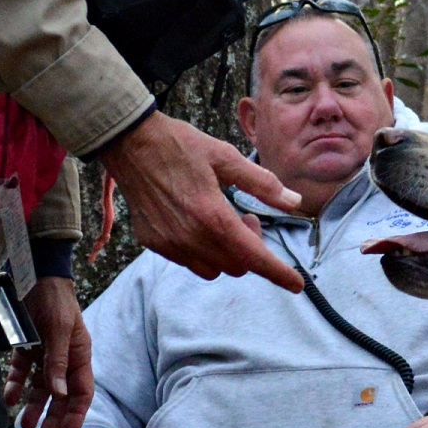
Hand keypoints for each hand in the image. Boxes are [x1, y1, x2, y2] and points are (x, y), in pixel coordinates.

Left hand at [5, 276, 89, 427]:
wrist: (34, 274)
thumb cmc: (54, 300)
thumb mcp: (58, 329)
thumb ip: (57, 362)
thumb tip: (59, 394)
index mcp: (79, 356)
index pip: (81, 393)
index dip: (75, 415)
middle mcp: (63, 359)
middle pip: (60, 395)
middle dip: (53, 418)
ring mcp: (44, 354)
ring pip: (40, 387)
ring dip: (34, 407)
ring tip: (25, 425)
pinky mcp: (26, 347)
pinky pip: (21, 372)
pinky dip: (14, 386)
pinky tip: (8, 399)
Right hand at [98, 112, 305, 289]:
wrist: (130, 143)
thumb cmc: (180, 145)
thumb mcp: (226, 157)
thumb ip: (262, 184)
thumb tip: (293, 201)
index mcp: (213, 217)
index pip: (254, 257)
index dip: (279, 273)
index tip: (296, 284)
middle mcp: (190, 238)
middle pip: (236, 266)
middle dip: (250, 249)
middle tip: (246, 218)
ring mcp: (170, 243)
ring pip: (213, 269)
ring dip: (226, 253)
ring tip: (221, 220)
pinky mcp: (154, 242)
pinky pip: (188, 261)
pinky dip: (202, 250)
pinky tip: (197, 222)